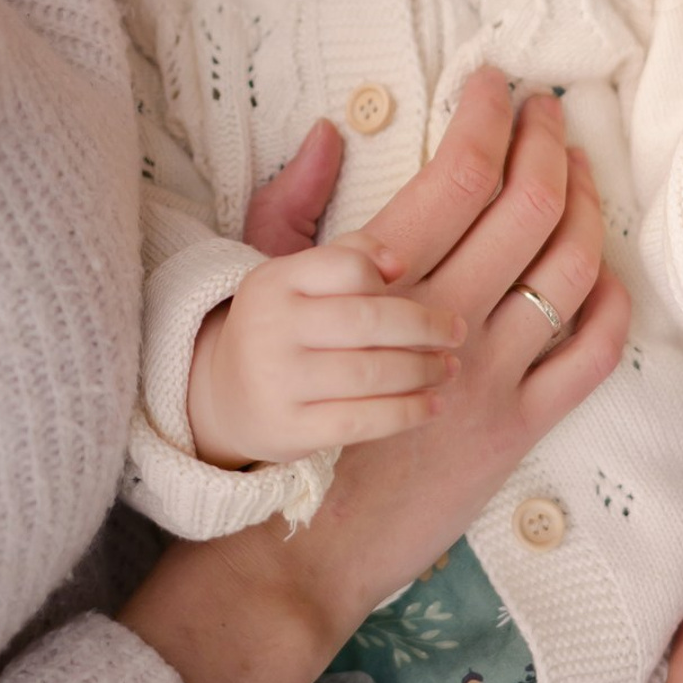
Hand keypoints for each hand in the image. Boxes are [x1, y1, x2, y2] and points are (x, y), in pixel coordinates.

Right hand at [123, 70, 632, 682]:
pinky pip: (588, 357)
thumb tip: (333, 130)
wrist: (295, 525)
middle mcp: (440, 320)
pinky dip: (609, 302)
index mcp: (377, 279)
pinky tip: (602, 265)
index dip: (485, 116)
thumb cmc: (275, 393)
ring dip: (584, 205)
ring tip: (576, 167)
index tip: (494, 83)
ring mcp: (485, 376)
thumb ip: (296, 202)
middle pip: (523, 208)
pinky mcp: (515, 428)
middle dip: (545, 140)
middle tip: (547, 108)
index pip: (456, 175)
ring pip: (567, 269)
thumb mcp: (265, 284)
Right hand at [187, 233, 463, 467]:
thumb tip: (399, 262)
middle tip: (456, 331)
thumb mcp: (300, 278)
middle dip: (423, 326)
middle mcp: (270, 327)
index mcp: (274, 281)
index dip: (384, 276)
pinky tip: (433, 405)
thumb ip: (350, 253)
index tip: (416, 286)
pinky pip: (362, 421)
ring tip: (449, 368)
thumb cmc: (286, 324)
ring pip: (370, 373)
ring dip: (422, 370)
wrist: (225, 393)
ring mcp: (277, 382)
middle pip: (367, 320)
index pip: (346, 267)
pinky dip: (406, 412)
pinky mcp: (289, 429)